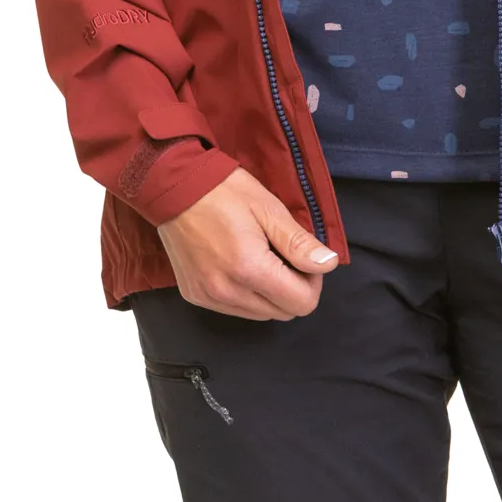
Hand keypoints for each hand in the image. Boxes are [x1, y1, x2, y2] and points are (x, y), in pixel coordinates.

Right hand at [155, 166, 338, 319]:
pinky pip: (236, 309)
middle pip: (283, 313)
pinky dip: (247, 294)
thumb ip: (299, 243)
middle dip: (294, 288)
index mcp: (249, 269)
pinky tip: (240, 265)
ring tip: (262, 257)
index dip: (312, 281)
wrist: (173, 187)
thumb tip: (329, 264)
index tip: (303, 257)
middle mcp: (227, 292)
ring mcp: (208, 298)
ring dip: (270, 293)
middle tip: (284, 254)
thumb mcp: (269, 209)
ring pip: (260, 314)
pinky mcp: (196, 297)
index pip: (301, 304)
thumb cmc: (224, 191)